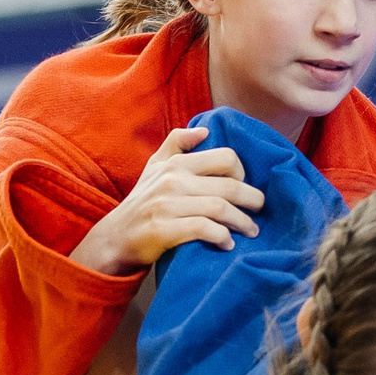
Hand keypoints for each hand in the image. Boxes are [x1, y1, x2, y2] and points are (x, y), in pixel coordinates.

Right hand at [70, 125, 263, 275]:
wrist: (115, 237)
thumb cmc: (142, 201)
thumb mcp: (154, 166)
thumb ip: (177, 144)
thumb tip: (205, 130)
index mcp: (176, 164)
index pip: (226, 157)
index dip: (243, 172)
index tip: (245, 187)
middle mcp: (173, 181)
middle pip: (229, 186)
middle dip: (253, 200)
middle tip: (260, 211)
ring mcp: (168, 205)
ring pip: (221, 209)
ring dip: (242, 222)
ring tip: (251, 230)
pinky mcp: (165, 230)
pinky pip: (205, 229)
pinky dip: (222, 237)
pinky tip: (228, 244)